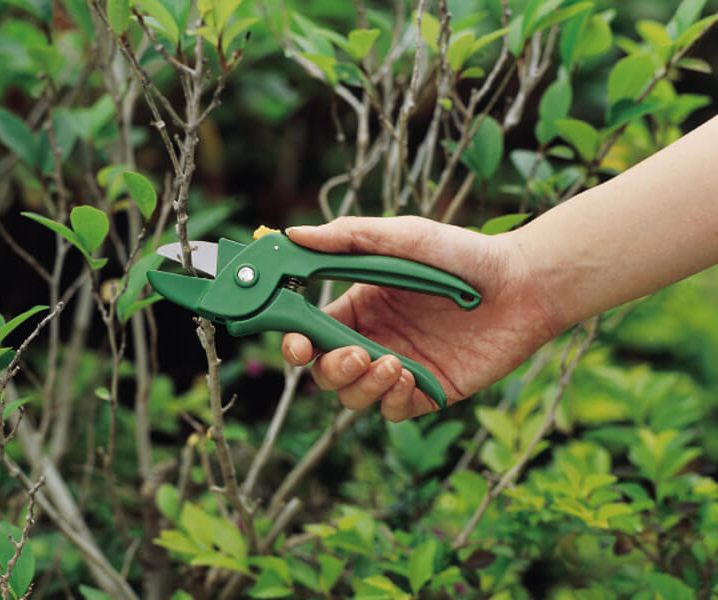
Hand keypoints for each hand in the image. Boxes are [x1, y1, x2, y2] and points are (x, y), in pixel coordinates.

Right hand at [281, 216, 564, 420]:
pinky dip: (391, 399)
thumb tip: (293, 234)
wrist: (525, 283)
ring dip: (361, 385)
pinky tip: (407, 376)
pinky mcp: (429, 390)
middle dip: (332, 368)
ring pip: (354, 396)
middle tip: (356, 353)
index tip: (297, 344)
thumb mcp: (405, 236)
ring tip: (391, 362)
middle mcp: (375, 338)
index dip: (297, 342)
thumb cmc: (464, 254)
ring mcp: (400, 367)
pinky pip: (393, 409)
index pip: (312, 331)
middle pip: (327, 371)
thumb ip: (350, 237)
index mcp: (361, 305)